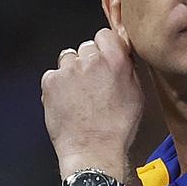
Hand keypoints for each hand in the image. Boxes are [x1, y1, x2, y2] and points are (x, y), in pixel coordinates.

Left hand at [43, 28, 142, 177]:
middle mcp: (90, 60)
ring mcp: (68, 70)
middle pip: (86, 47)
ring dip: (72, 72)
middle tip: (92, 84)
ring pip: (68, 59)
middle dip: (88, 62)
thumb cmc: (117, 129)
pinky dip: (57, 86)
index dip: (104, 48)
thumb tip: (122, 57)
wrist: (93, 151)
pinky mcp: (50, 82)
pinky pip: (52, 75)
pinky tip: (66, 102)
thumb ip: (127, 70)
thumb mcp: (136, 96)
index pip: (105, 35)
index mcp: (115, 60)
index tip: (104, 59)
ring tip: (78, 95)